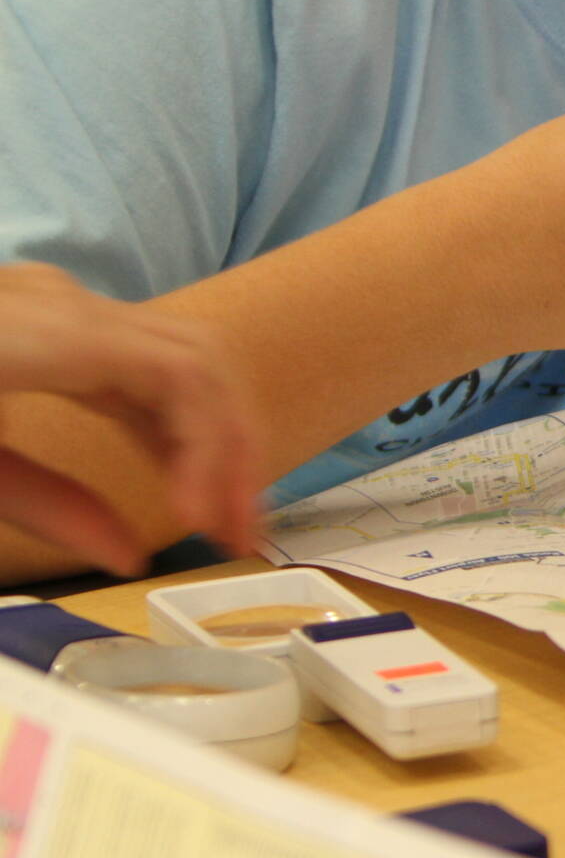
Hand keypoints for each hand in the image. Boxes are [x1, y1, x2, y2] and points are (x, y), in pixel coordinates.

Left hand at [0, 262, 261, 573]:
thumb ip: (41, 504)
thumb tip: (127, 552)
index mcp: (31, 336)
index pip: (178, 375)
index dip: (214, 451)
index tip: (208, 524)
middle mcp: (56, 306)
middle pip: (195, 361)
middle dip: (232, 449)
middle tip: (240, 531)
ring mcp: (50, 308)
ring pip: (177, 359)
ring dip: (208, 436)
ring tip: (218, 513)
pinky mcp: (40, 327)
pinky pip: (132, 365)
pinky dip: (162, 424)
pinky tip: (164, 484)